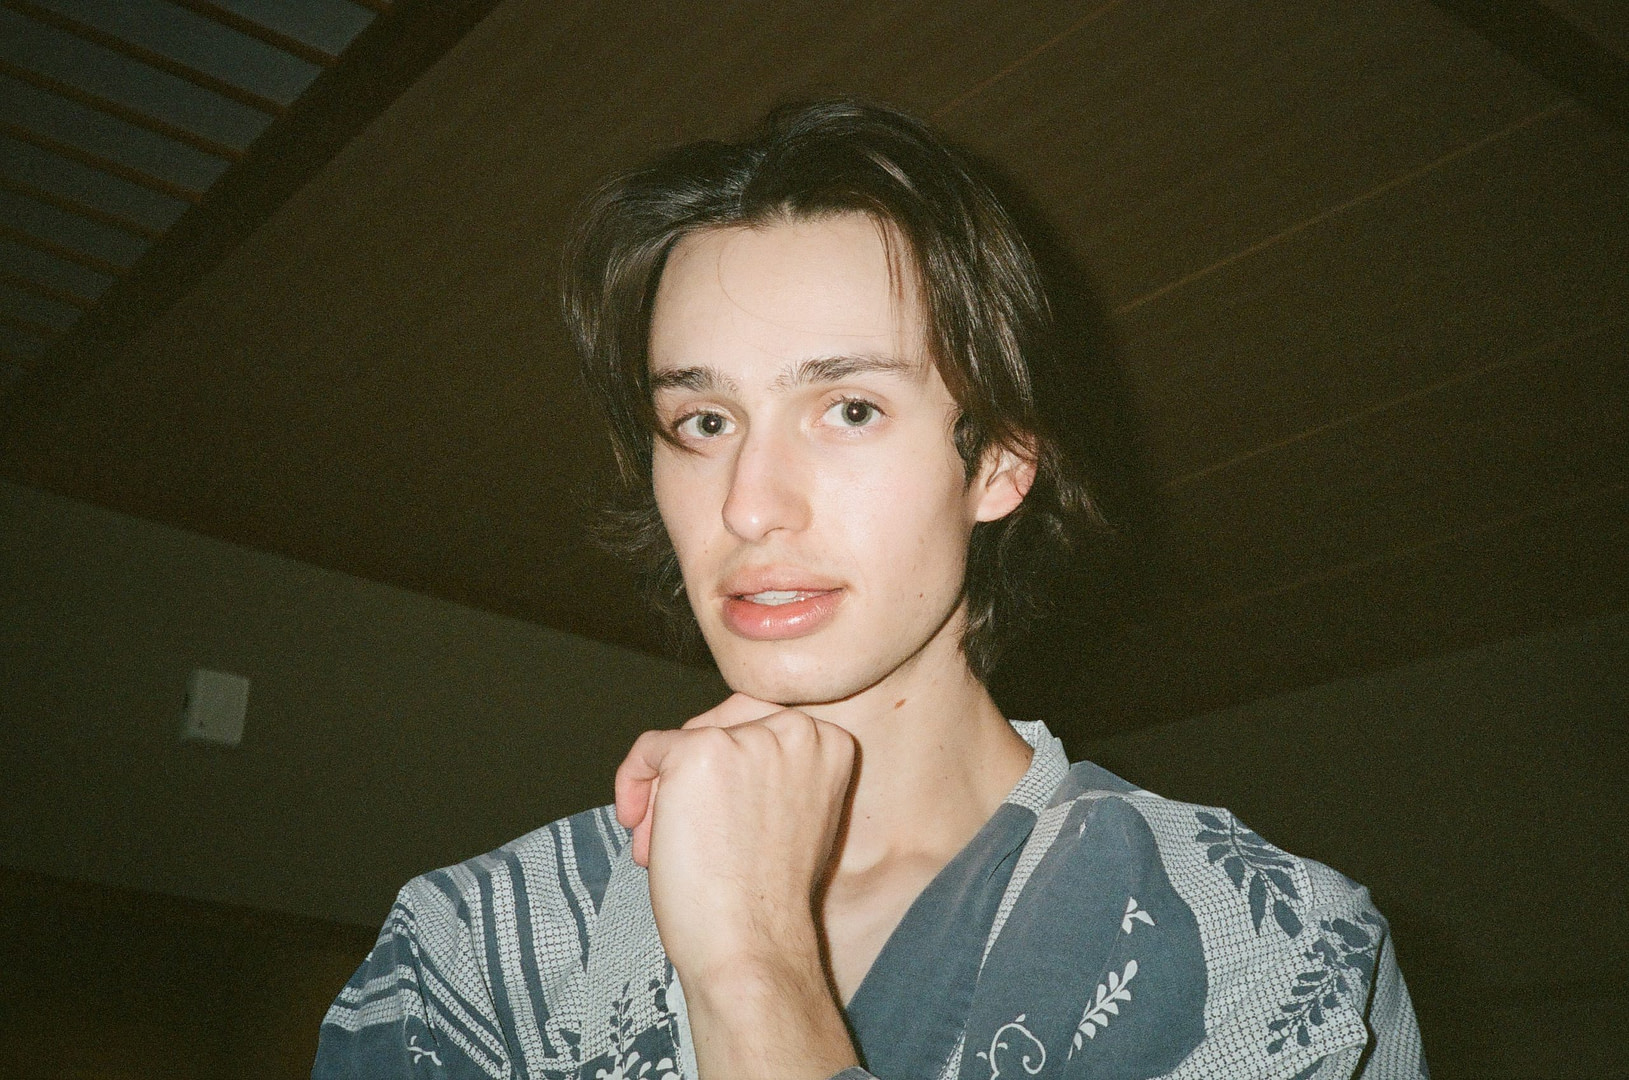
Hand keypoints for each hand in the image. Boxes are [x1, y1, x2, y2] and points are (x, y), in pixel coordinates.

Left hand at [613, 693, 859, 1078]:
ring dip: (665, 794)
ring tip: (665, 847)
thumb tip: (716, 749)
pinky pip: (650, 749)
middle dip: (692, 779)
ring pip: (683, 743)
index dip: (729, 771)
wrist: (753, 944)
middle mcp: (797, 729)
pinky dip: (633, 783)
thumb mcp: (795, 814)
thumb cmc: (768, 896)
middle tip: (680, 830)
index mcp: (830, 742)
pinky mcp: (699, 750)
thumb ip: (772, 771)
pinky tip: (640, 826)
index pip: (759, 728)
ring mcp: (748, 737)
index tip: (718, 815)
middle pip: (720, 727)